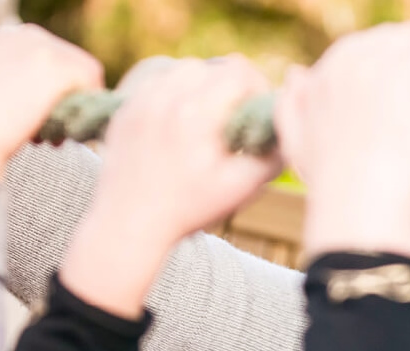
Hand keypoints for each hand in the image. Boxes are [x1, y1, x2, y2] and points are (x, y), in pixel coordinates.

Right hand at [0, 24, 103, 182]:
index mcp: (1, 39)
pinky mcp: (57, 66)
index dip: (43, 91)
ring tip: (52, 139)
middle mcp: (21, 35)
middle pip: (64, 64)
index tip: (33, 119)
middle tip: (48, 135)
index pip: (41, 59)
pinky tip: (66, 134)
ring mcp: (41, 47)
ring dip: (72, 107)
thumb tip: (7, 88)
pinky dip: (86, 108)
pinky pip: (91, 81)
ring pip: (80, 73)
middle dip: (59, 99)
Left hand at [59, 56, 281, 318]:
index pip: (239, 70)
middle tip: (231, 120)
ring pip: (182, 70)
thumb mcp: (239, 189)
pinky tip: (178, 123)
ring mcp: (140, 100)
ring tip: (204, 120)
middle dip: (228, 87)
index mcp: (197, 113)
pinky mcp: (125, 108)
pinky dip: (173, 94)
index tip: (255, 113)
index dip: (256, 87)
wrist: (129, 224)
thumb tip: (284, 133)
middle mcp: (166, 97)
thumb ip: (271, 158)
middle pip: (211, 67)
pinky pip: (157, 82)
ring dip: (200, 87)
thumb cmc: (188, 209)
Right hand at [273, 23, 409, 257]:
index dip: (389, 63)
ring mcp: (379, 65)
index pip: (362, 47)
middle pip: (392, 38)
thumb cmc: (333, 188)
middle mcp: (348, 62)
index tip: (408, 84)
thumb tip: (296, 75)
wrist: (358, 207)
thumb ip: (291, 108)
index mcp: (322, 75)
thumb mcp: (297, 147)